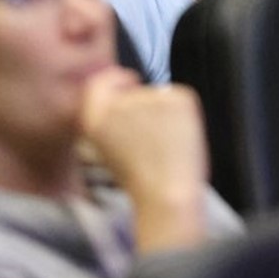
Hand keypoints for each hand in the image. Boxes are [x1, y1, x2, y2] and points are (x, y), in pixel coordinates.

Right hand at [78, 67, 208, 252]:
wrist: (166, 195)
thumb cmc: (140, 183)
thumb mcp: (107, 151)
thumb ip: (110, 122)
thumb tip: (123, 102)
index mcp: (95, 116)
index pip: (99, 82)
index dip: (114, 82)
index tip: (126, 86)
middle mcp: (119, 102)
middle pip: (133, 89)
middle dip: (145, 106)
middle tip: (153, 135)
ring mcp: (149, 96)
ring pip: (158, 96)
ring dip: (165, 114)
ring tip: (166, 145)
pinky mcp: (176, 97)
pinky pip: (180, 99)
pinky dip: (183, 116)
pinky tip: (179, 140)